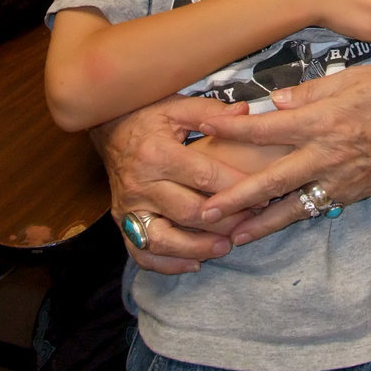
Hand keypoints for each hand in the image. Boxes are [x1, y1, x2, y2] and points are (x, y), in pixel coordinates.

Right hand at [90, 95, 254, 273]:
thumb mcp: (177, 106)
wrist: (109, 130)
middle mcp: (140, 184)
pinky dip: (167, 264)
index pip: (203, 176)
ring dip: (197, 248)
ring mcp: (129, 208)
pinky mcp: (122, 223)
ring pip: (164, 240)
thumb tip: (245, 112)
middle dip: (223, 221)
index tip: (261, 193)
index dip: (235, 186)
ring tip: (225, 247)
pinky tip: (193, 263)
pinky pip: (142, 253)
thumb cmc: (148, 116)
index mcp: (157, 153)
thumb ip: (210, 112)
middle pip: (188, 212)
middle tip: (250, 222)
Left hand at [195, 64, 370, 243]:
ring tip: (232, 235)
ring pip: (292, 206)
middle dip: (234, 197)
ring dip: (260, 222)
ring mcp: (340, 179)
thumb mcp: (351, 79)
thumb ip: (309, 93)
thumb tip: (274, 101)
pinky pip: (317, 207)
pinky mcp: (353, 193)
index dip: (232, 129)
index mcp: (322, 120)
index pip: (266, 127)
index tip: (205, 129)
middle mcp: (326, 155)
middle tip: (203, 210)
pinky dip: (293, 217)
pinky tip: (275, 224)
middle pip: (270, 180)